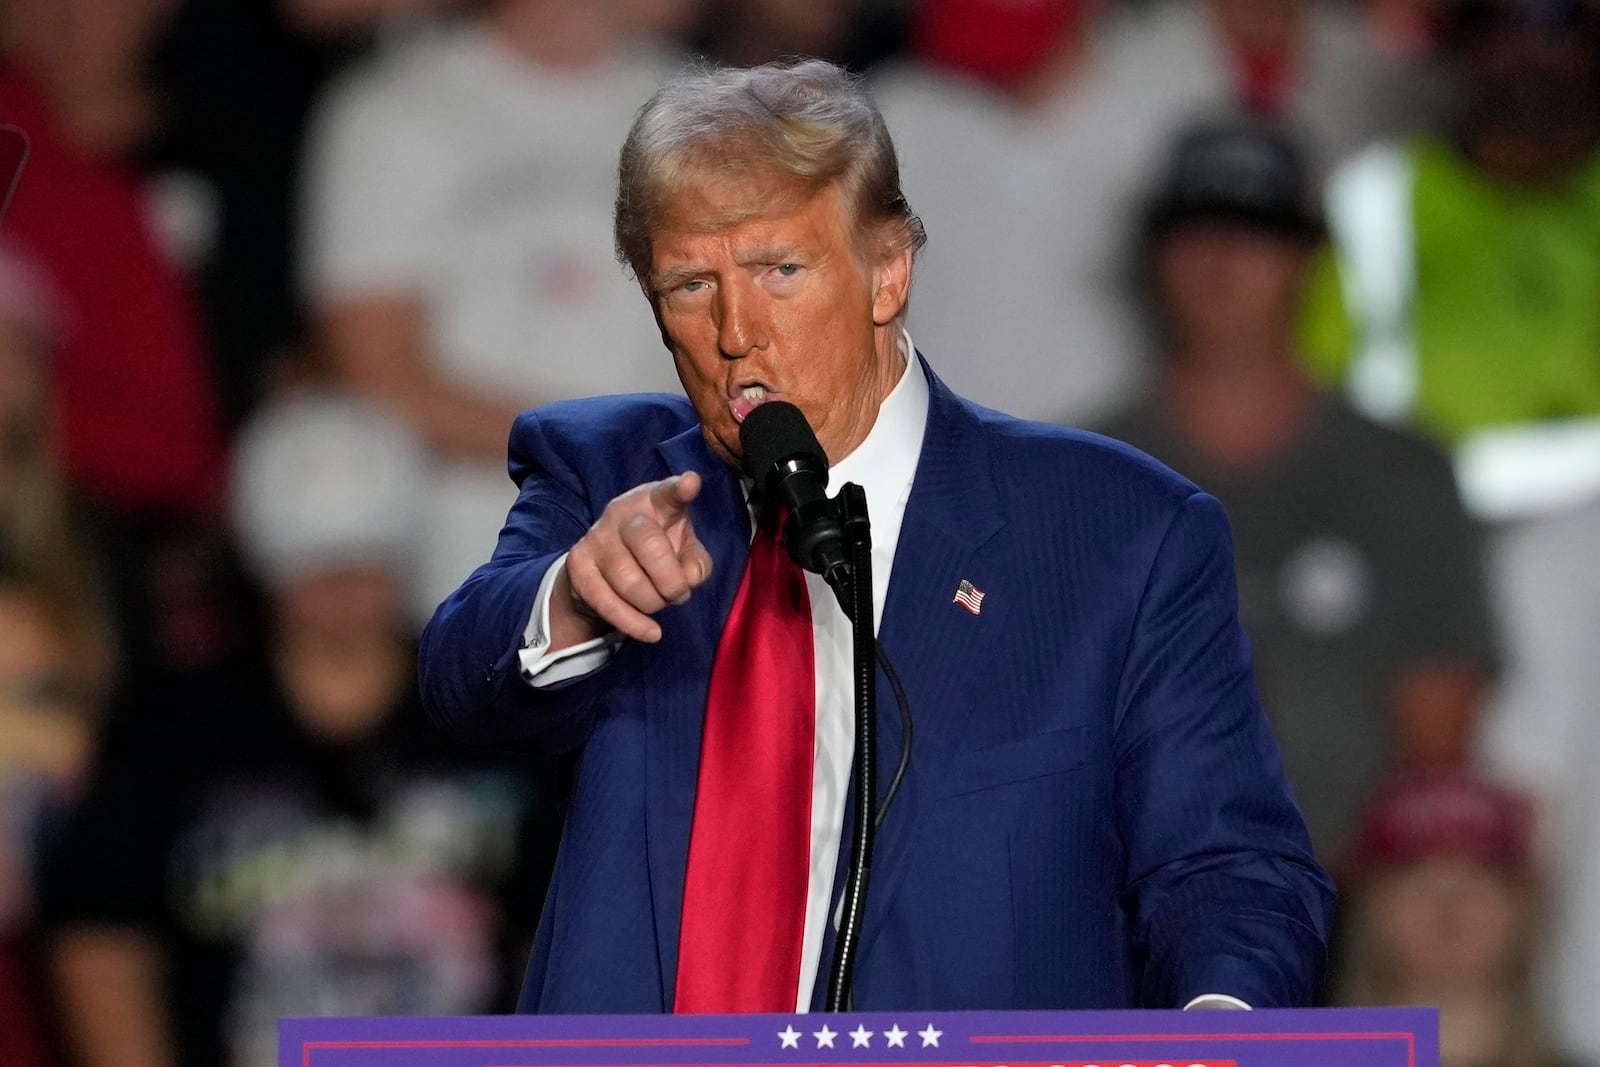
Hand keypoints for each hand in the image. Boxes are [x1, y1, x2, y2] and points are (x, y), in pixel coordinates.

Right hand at [552, 472, 713, 645]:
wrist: (606, 566)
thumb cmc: (657, 552)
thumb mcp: (684, 551)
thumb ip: (696, 562)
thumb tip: (690, 577)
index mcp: (654, 501)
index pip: (668, 493)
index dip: (680, 490)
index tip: (691, 484)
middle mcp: (622, 512)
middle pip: (649, 545)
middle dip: (671, 581)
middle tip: (678, 594)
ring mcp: (596, 536)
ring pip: (629, 581)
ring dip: (653, 604)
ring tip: (659, 603)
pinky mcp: (578, 564)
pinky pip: (607, 602)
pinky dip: (633, 624)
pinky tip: (651, 631)